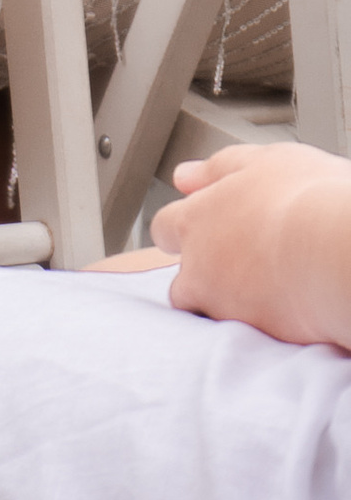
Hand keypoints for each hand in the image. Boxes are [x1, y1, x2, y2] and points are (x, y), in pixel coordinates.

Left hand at [150, 138, 350, 346]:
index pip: (165, 228)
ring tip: (266, 290)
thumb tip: (185, 177)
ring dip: (226, 303)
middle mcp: (198, 267)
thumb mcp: (263, 162)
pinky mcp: (253, 336)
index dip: (184, 229)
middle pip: (182, 279)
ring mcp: (223, 306)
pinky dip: (258, 323)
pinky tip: (283, 310)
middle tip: (243, 263)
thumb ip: (219, 169)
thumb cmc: (309, 200)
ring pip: (209, 310)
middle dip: (201, 275)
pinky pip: (245, 335)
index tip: (206, 227)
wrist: (340, 253)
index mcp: (196, 220)